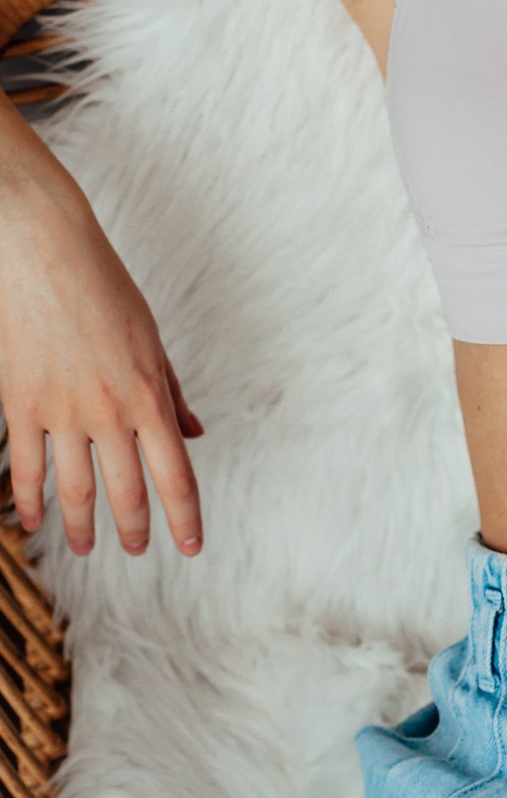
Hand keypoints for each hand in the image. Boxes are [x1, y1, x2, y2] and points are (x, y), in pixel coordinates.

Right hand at [0, 177, 204, 558]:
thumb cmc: (103, 287)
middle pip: (126, 493)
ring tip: (86, 548)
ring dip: (82, 527)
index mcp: (149, 396)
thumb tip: (195, 435)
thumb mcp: (150, 339)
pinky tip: (32, 522)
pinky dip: (29, 501)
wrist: (40, 247)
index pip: (176, 476)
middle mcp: (109, 412)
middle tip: (136, 550)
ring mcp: (61, 411)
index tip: (189, 548)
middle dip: (133, 530)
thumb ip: (172, 394)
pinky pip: (25, 467)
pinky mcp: (20, 403)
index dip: (185, 519)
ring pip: (74, 490)